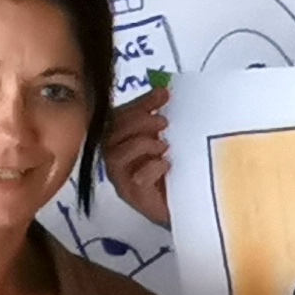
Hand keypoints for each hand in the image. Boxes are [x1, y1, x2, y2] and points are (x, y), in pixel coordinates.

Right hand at [100, 82, 171, 213]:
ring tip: (164, 146)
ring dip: (142, 144)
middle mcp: (114, 158)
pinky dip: (152, 168)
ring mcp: (120, 178)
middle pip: (111, 134)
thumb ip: (160, 117)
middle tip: (164, 122)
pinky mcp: (133, 195)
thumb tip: (164, 91)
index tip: (163, 95)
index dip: (139, 104)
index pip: (119, 116)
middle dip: (138, 122)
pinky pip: (135, 179)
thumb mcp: (166, 137)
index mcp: (120, 140)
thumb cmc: (171, 169)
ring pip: (116, 156)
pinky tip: (166, 165)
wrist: (183, 202)